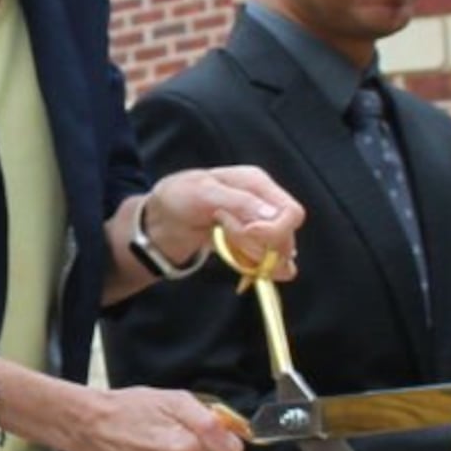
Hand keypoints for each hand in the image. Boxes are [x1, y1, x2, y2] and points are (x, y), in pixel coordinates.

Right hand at [69, 383, 248, 450]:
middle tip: (182, 429)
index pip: (233, 449)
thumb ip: (210, 418)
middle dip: (208, 446)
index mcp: (187, 444)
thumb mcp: (175, 399)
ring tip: (166, 442)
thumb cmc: (130, 410)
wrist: (95, 428)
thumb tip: (234, 432)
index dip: (225, 435)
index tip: (213, 428)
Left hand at [143, 168, 306, 281]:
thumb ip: (238, 202)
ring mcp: (260, 224)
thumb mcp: (201, 194)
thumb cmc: (177, 200)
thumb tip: (273, 215)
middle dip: (261, 245)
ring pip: (280, 252)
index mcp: (256, 182)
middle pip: (287, 234)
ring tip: (225, 243)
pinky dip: (258, 268)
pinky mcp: (254, 244)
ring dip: (255, 256)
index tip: (245, 235)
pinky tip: (239, 262)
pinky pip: (270, 262)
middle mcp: (264, 201)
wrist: (159, 222)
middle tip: (227, 236)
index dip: (273, 231)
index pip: (290, 213)